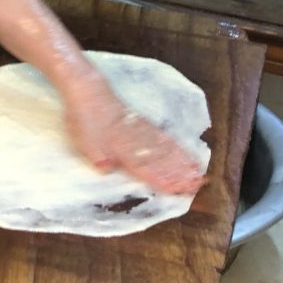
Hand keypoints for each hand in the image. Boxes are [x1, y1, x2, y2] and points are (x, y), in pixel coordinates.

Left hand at [63, 89, 204, 194]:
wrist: (90, 93)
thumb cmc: (85, 120)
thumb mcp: (85, 140)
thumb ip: (98, 155)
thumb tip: (106, 168)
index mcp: (121, 148)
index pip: (145, 167)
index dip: (162, 180)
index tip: (180, 190)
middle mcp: (136, 142)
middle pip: (161, 161)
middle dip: (180, 175)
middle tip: (198, 186)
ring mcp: (143, 133)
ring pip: (166, 150)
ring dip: (183, 164)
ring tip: (198, 174)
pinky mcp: (145, 125)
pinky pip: (165, 139)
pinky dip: (178, 148)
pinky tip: (186, 155)